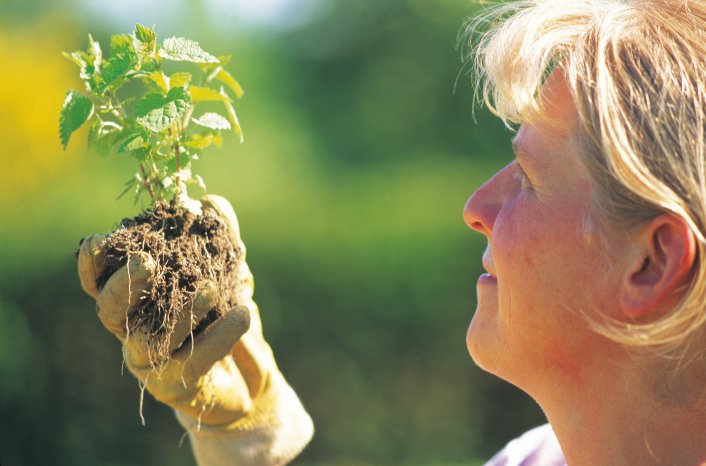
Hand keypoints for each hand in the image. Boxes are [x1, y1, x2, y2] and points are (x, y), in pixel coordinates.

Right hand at [78, 195, 278, 425]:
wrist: (247, 370)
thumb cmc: (221, 313)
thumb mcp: (225, 269)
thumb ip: (217, 236)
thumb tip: (211, 202)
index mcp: (133, 300)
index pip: (99, 282)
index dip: (92, 264)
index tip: (98, 239)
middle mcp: (132, 330)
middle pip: (111, 310)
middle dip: (126, 284)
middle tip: (147, 262)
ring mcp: (152, 362)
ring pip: (152, 340)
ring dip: (181, 312)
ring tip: (210, 289)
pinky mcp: (180, 385)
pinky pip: (197, 359)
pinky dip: (220, 336)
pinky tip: (244, 313)